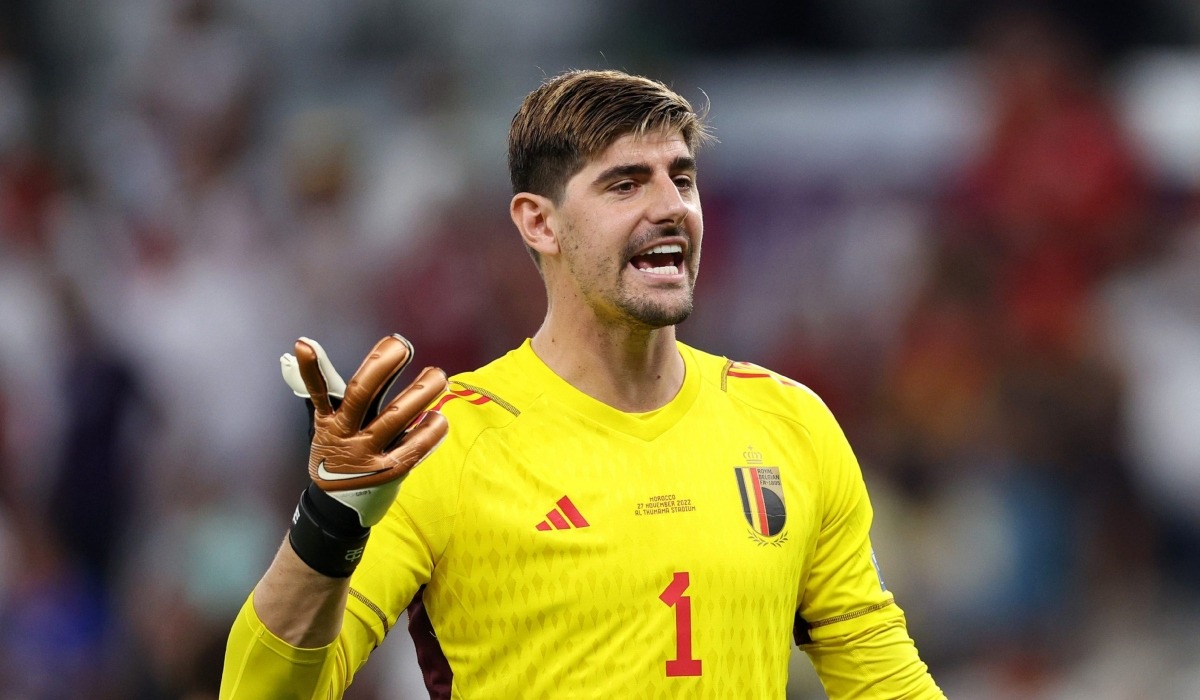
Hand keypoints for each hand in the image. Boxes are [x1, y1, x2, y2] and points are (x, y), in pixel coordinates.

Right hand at [282, 334, 448, 526]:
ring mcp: (367, 455)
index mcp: (329, 422)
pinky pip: (415, 446)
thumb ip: (328, 391)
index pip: (319, 390)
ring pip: (395, 417)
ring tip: (438, 376)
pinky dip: (430, 430)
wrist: (339, 508)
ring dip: (419, 393)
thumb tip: (306, 347)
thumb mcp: (328, 426)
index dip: (311, 368)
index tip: (305, 344)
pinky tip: (440, 417)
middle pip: (362, 394)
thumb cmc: (338, 455)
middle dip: (383, 366)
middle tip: (403, 346)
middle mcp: (345, 436)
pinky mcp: (389, 472)